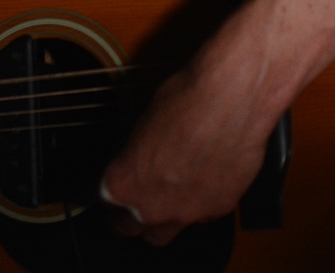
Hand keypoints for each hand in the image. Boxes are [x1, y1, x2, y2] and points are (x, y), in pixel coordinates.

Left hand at [98, 64, 270, 246]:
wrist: (230, 102)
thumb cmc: (182, 103)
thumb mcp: (140, 124)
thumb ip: (135, 156)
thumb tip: (139, 158)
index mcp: (123, 184)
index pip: (104, 200)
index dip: (108, 192)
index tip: (112, 188)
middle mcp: (152, 207)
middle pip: (129, 228)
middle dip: (125, 218)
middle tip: (129, 205)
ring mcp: (188, 214)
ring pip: (165, 234)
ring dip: (160, 221)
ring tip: (163, 200)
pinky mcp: (220, 210)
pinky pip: (200, 217)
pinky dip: (197, 205)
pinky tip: (199, 183)